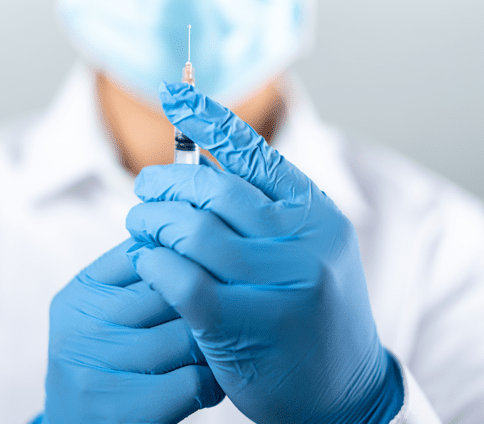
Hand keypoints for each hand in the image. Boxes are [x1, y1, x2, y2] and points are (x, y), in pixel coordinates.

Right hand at [40, 238, 223, 423]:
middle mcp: (78, 326)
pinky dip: (213, 383)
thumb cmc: (111, 362)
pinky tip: (216, 382)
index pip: (146, 253)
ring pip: (187, 335)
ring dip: (218, 341)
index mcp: (79, 293)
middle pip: (170, 291)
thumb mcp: (104, 313)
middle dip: (209, 300)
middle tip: (237, 303)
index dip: (190, 260)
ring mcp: (93, 369)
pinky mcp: (117, 411)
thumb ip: (137, 274)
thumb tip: (198, 223)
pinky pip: (191, 381)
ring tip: (231, 343)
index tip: (218, 269)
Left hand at [125, 82, 403, 422]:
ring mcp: (283, 282)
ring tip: (138, 225)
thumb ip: (263, 213)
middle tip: (142, 190)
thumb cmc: (310, 314)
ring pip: (195, 232)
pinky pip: (184, 279)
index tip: (174, 93)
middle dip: (166, 185)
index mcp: (316, 213)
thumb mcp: (303, 251)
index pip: (255, 153)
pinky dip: (156, 266)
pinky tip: (147, 263)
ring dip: (153, 224)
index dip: (209, 119)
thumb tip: (199, 171)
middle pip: (216, 192)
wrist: (344, 391)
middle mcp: (306, 240)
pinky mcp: (253, 324)